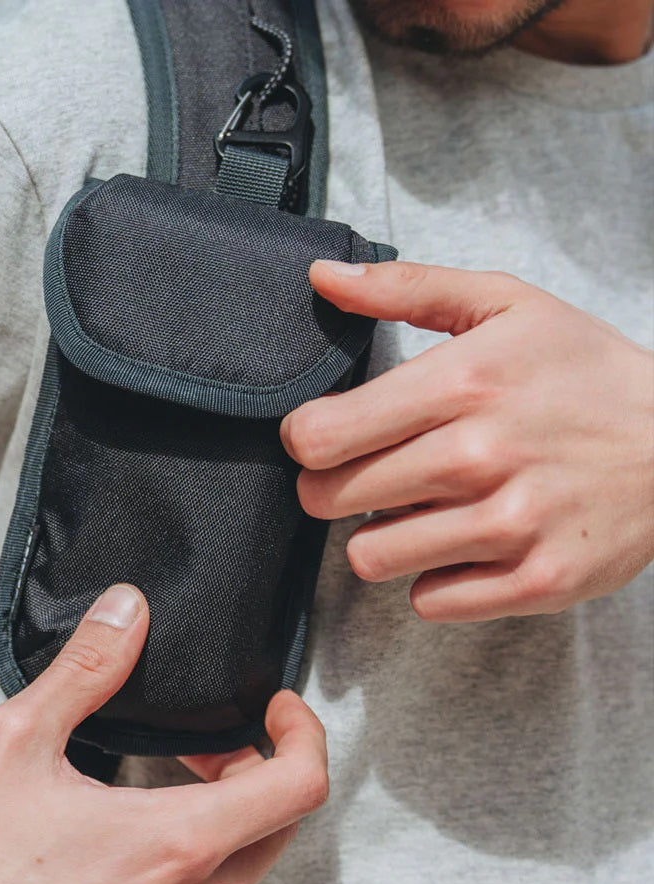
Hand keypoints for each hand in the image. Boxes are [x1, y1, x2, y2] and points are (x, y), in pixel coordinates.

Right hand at [0, 584, 327, 883]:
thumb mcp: (19, 741)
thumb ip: (84, 669)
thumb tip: (127, 610)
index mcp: (172, 843)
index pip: (297, 787)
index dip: (304, 733)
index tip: (278, 707)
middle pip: (282, 823)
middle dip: (261, 766)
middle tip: (213, 738)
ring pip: (251, 863)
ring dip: (235, 810)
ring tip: (182, 775)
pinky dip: (207, 849)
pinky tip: (154, 825)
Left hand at [282, 260, 653, 622]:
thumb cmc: (584, 371)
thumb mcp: (504, 305)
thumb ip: (406, 288)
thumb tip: (322, 276)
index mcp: (463, 384)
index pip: (321, 436)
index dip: (304, 438)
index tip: (322, 434)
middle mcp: (481, 457)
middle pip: (330, 499)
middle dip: (331, 486)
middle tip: (365, 473)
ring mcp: (514, 525)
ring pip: (371, 557)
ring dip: (381, 535)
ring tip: (417, 508)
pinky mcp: (541, 580)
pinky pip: (431, 601)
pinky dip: (435, 577)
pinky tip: (461, 543)